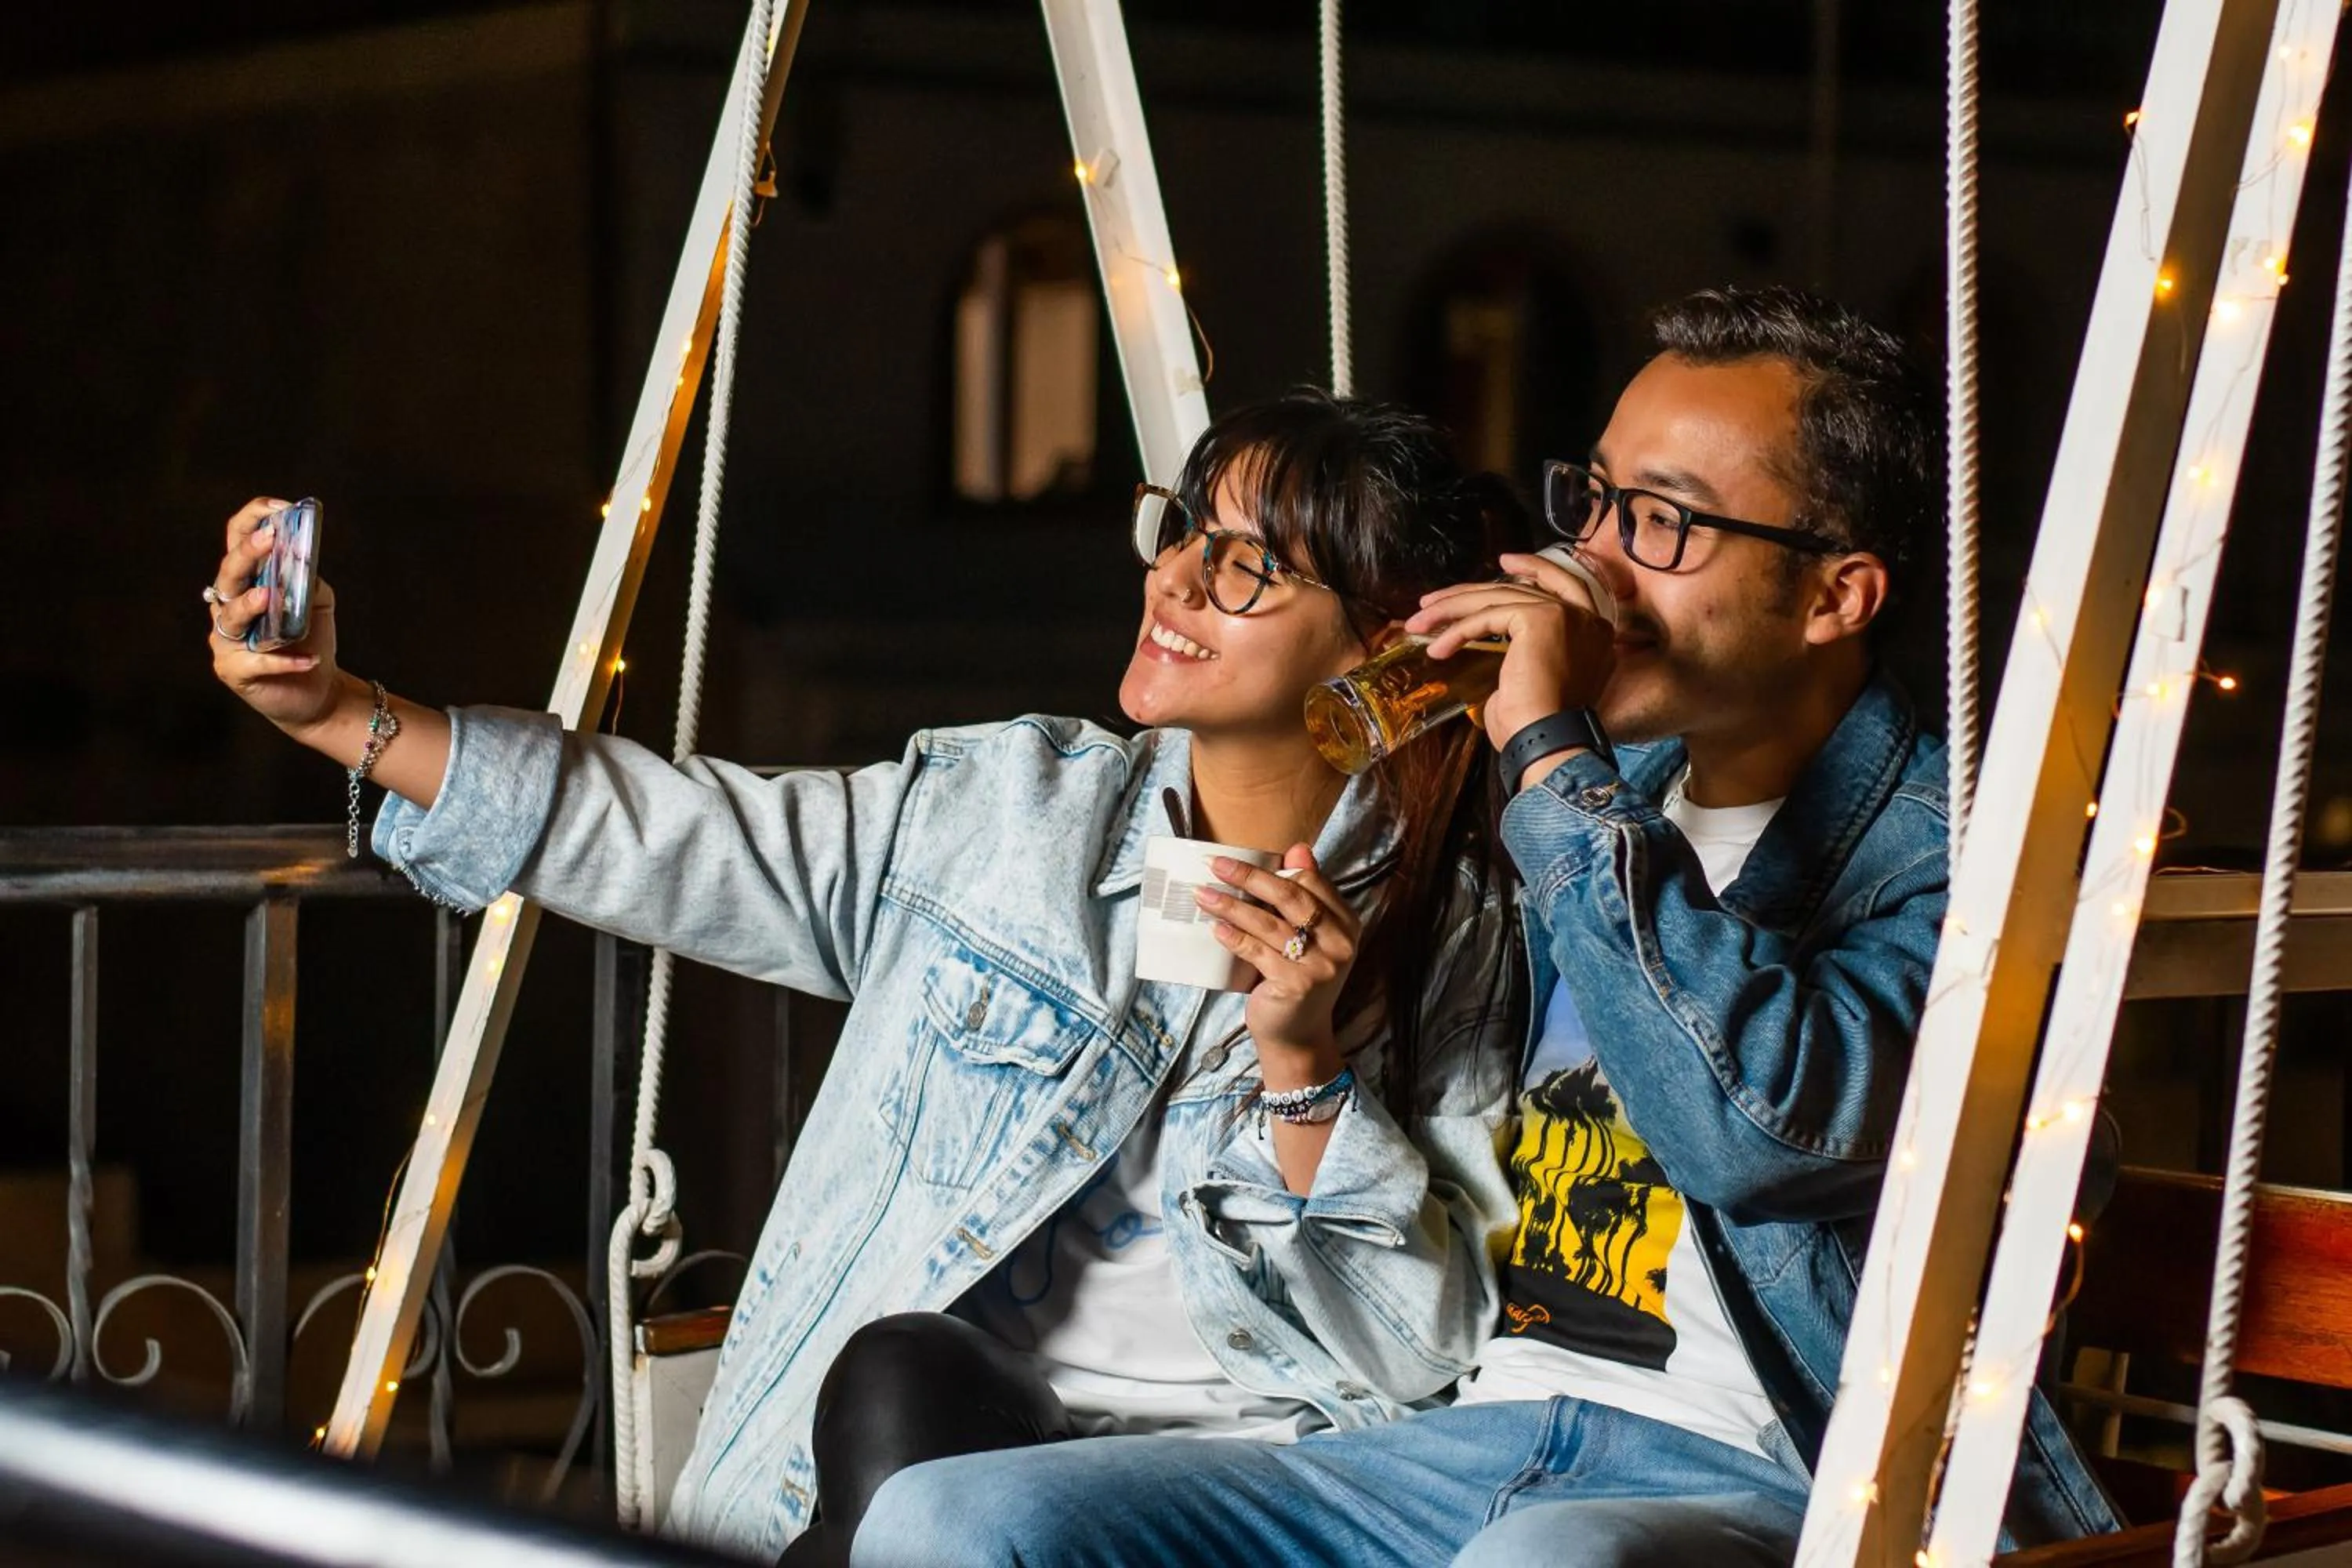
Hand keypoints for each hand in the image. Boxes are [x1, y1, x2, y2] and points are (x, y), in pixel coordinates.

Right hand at [207, 497, 351, 737]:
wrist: (318, 690)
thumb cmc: (310, 639)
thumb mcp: (316, 602)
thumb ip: (309, 580)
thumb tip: (303, 562)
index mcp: (246, 579)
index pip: (236, 538)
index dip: (253, 518)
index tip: (279, 507)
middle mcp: (228, 604)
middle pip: (229, 573)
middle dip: (248, 553)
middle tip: (270, 539)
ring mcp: (227, 639)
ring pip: (231, 616)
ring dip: (251, 604)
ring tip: (269, 597)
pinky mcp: (234, 670)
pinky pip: (254, 661)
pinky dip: (282, 660)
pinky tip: (308, 659)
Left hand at [1195, 845, 1359, 1082]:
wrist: (1297, 1037)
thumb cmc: (1297, 979)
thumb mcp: (1307, 937)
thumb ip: (1304, 896)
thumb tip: (1298, 848)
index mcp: (1346, 924)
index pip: (1311, 883)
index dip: (1274, 868)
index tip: (1238, 858)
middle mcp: (1340, 943)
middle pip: (1290, 897)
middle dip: (1249, 877)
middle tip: (1215, 865)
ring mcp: (1321, 966)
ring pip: (1268, 924)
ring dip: (1231, 906)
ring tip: (1202, 895)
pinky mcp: (1297, 985)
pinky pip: (1257, 952)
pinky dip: (1234, 938)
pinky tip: (1215, 928)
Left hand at [1406, 551, 1615, 747]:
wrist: (1546, 742)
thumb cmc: (1536, 728)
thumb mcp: (1533, 683)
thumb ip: (1523, 658)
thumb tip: (1496, 654)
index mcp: (1593, 635)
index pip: (1564, 587)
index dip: (1535, 570)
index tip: (1505, 561)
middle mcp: (1587, 620)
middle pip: (1521, 590)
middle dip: (1472, 594)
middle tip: (1436, 600)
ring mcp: (1567, 616)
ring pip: (1500, 599)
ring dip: (1453, 609)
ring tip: (1421, 622)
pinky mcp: (1541, 619)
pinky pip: (1489, 617)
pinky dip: (1458, 631)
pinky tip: (1437, 647)